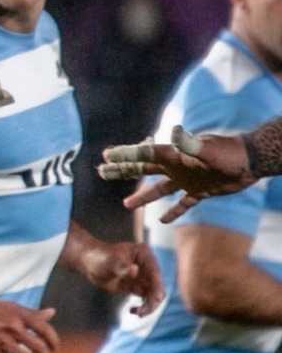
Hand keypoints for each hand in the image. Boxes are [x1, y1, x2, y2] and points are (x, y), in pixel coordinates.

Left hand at [77, 237, 164, 316]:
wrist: (89, 263)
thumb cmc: (99, 257)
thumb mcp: (110, 262)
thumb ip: (122, 267)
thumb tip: (135, 269)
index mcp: (144, 254)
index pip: (155, 271)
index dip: (157, 285)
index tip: (158, 297)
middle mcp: (147, 266)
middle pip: (157, 285)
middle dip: (154, 299)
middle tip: (143, 311)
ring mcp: (143, 277)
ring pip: (154, 294)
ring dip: (150, 305)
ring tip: (138, 313)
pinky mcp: (137, 286)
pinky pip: (146, 299)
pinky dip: (143, 306)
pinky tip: (133, 311)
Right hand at [100, 127, 253, 221]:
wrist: (250, 162)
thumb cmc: (229, 153)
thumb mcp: (207, 149)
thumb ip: (189, 144)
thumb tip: (174, 132)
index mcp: (174, 156)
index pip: (143, 156)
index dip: (124, 155)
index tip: (106, 156)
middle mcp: (176, 167)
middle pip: (143, 170)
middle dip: (123, 171)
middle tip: (102, 171)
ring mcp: (187, 180)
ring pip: (158, 190)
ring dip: (142, 197)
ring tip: (126, 205)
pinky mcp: (200, 191)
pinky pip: (182, 204)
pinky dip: (173, 212)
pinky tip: (163, 221)